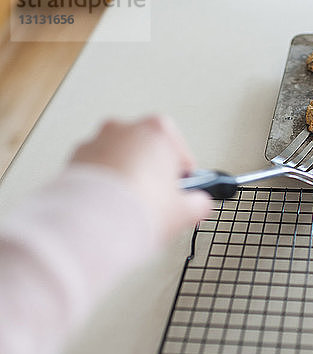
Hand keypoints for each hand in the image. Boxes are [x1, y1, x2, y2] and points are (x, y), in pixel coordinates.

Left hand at [71, 115, 212, 240]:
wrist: (93, 224)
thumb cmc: (136, 208)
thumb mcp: (184, 211)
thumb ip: (198, 203)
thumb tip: (199, 205)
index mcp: (156, 130)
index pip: (177, 150)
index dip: (182, 173)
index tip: (183, 189)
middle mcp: (124, 129)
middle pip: (146, 149)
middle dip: (152, 171)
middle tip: (157, 198)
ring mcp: (96, 142)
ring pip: (118, 157)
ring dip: (126, 176)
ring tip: (132, 205)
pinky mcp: (73, 160)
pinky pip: (96, 170)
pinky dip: (104, 184)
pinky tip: (111, 206)